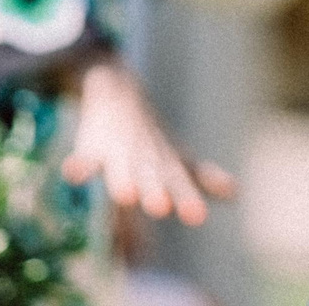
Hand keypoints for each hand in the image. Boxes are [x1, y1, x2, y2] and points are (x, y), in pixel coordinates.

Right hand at [63, 60, 235, 225]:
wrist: (117, 91)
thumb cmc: (152, 137)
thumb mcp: (178, 157)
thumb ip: (203, 178)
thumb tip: (235, 193)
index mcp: (166, 164)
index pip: (180, 183)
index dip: (188, 199)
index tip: (198, 217)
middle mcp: (145, 157)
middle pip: (151, 176)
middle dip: (156, 191)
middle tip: (161, 207)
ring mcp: (118, 151)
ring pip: (120, 166)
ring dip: (122, 178)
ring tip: (126, 195)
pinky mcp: (91, 146)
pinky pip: (84, 156)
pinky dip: (79, 165)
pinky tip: (73, 174)